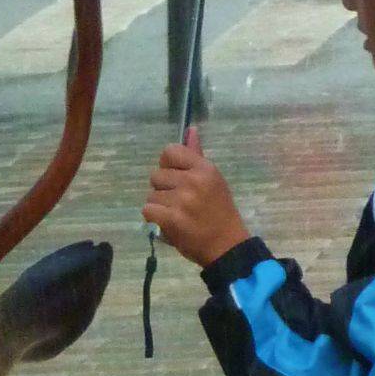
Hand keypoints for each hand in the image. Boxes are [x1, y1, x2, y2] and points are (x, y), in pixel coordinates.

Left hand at [142, 131, 249, 268]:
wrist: (226, 246)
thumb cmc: (219, 212)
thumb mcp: (213, 180)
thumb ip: (197, 155)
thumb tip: (190, 129)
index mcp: (204, 168)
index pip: (170, 152)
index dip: (168, 165)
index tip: (176, 178)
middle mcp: (193, 181)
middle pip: (156, 175)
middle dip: (163, 189)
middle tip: (180, 202)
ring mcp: (181, 200)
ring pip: (151, 195)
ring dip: (159, 206)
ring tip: (177, 215)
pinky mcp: (171, 219)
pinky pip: (148, 210)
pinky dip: (155, 219)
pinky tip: (168, 223)